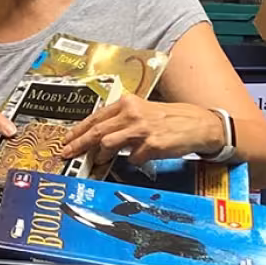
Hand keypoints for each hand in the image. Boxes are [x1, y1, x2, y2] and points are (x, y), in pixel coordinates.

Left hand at [60, 94, 224, 165]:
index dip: (79, 130)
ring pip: (108, 143)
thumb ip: (121, 121)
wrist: (199, 124)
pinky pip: (133, 158)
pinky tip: (141, 157)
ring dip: (102, 155)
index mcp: (128, 103)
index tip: (66, 140)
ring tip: (100, 160)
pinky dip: (133, 161)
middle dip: (79, 144)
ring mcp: (142, 129)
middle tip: (67, 154)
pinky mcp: (153, 145)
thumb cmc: (168, 119)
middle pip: (97, 131)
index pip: (96, 117)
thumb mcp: (142, 112)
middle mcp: (132, 114)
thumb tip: (96, 136)